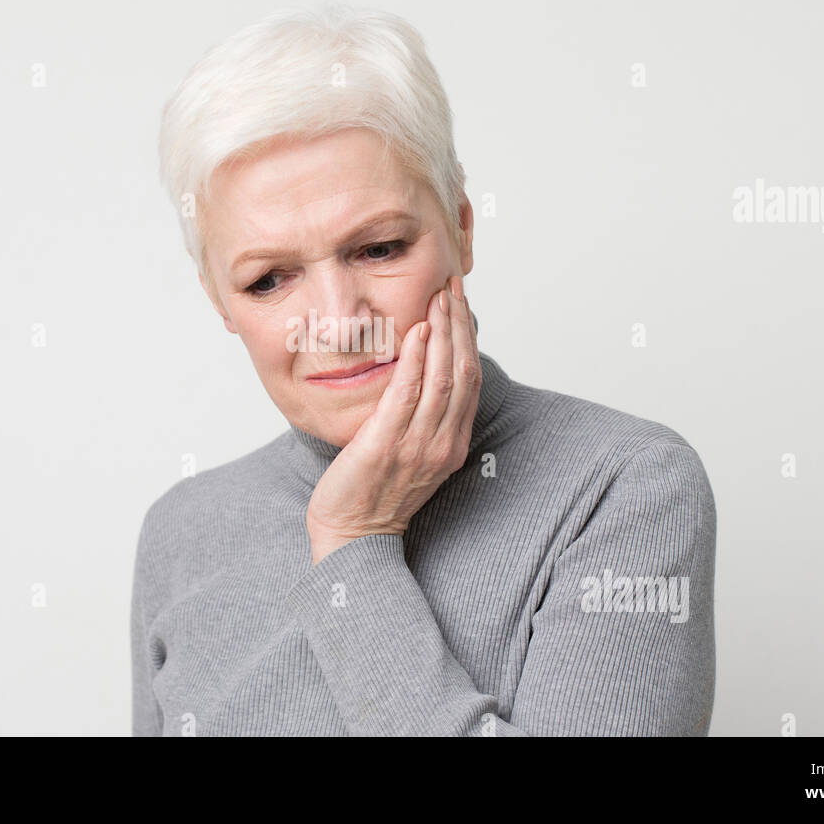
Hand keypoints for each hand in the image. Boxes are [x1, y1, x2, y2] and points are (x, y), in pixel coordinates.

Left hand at [305, 275, 481, 564]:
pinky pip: (408, 395)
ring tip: (438, 296)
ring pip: (443, 377)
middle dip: (459, 323)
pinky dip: (417, 359)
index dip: (468, 336)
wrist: (353, 537)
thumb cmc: (375, 494)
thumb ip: (421, 417)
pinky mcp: (387, 446)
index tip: (459, 301)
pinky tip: (418, 330)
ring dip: (443, 331)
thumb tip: (418, 371)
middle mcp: (443, 443)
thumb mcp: (410, 453)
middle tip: (452, 286)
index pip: (471, 378)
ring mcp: (418, 446)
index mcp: (453, 444)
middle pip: (463, 370)